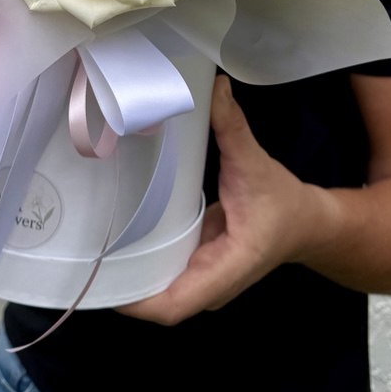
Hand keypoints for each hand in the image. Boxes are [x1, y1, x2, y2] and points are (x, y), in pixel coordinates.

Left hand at [116, 74, 330, 324]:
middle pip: (157, 303)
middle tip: (83, 252)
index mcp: (226, 268)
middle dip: (122, 284)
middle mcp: (211, 285)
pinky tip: (118, 238)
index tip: (104, 278)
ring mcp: (204, 280)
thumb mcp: (255, 162)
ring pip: (157, 290)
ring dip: (129, 273)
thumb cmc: (283, 201)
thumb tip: (215, 86)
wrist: (307, 223)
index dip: (137, 301)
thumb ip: (232, 127)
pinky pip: (164, 274)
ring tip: (91, 244)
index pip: (174, 304)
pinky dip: (142, 261)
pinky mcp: (198, 267)